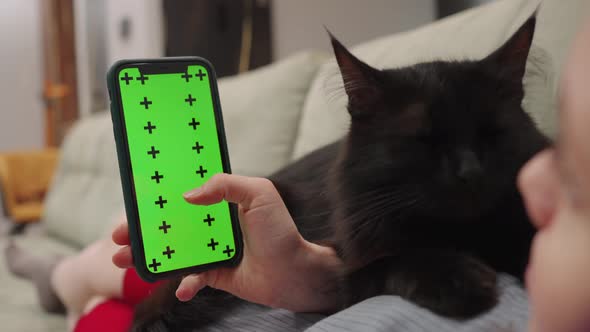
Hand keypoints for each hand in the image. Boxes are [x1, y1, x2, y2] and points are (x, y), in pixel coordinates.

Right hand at [112, 174, 341, 311]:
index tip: (134, 200)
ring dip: (149, 257)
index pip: (183, 197)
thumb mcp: (259, 194)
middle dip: (141, 231)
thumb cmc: (281, 231)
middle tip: (117, 235)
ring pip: (173, 252)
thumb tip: (187, 196)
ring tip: (124, 261)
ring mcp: (213, 251)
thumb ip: (226, 185)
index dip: (158, 199)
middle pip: (169, 227)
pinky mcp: (217, 275)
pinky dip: (185, 284)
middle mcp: (213, 227)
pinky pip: (192, 279)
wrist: (296, 271)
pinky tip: (184, 287)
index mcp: (220, 204)